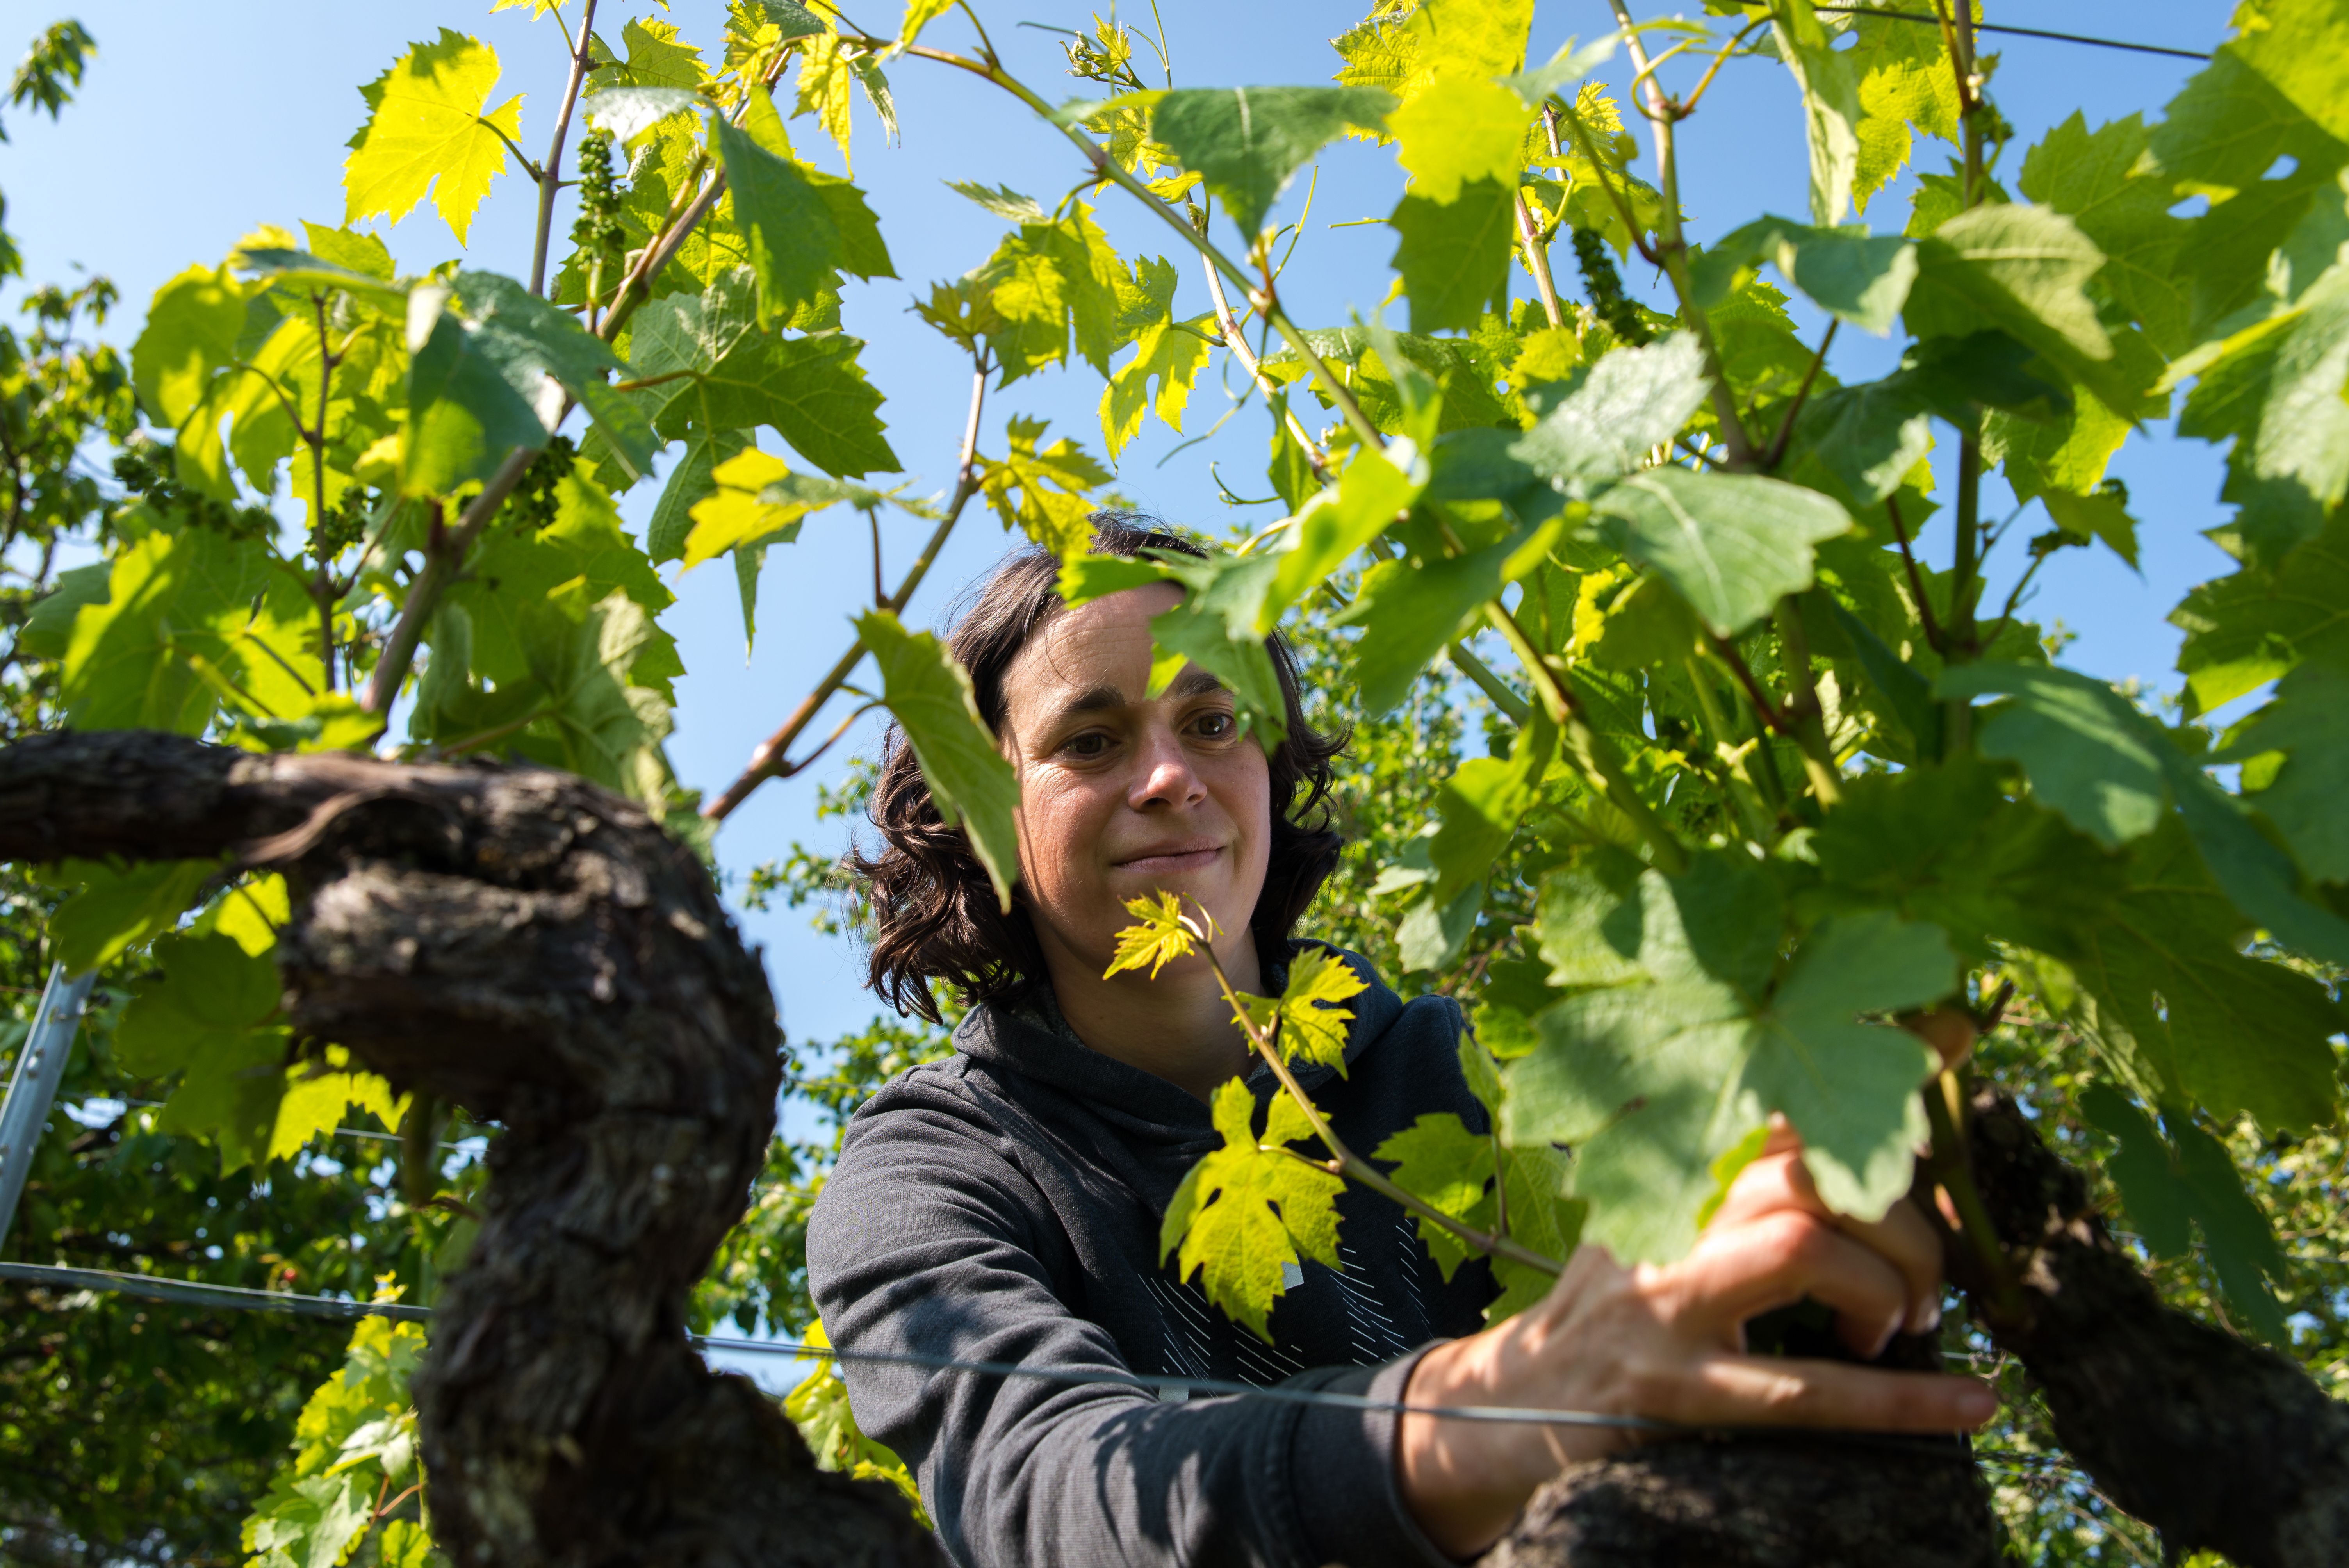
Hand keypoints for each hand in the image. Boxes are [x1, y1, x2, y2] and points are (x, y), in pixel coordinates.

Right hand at [1395, 1122, 1995, 1558]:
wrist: (1510, 1399)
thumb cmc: (1613, 1305)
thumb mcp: (1658, 1218)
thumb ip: (1737, 1177)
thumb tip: (1859, 1148)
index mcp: (1669, 1168)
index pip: (1783, 1097)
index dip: (1870, 1065)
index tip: (1957, 1030)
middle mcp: (1666, 1218)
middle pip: (1806, 1172)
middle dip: (1897, 1222)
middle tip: (1926, 1282)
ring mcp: (1666, 1303)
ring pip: (1802, 1253)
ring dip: (1888, 1289)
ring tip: (1909, 1328)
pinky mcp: (1675, 1391)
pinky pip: (1804, 1391)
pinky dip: (1902, 1401)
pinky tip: (1972, 1402)